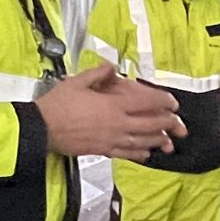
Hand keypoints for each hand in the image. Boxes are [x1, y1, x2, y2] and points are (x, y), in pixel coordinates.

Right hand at [35, 68, 185, 159]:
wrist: (41, 129)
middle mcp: (118, 124)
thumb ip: (97, 73)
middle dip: (169, 123)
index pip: (147, 102)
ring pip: (143, 141)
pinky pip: (127, 154)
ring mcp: (112, 139)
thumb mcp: (76, 82)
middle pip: (152, 124)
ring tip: (169, 139)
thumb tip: (110, 66)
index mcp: (113, 105)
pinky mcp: (104, 151)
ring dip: (159, 140)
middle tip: (178, 122)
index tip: (173, 102)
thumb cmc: (57, 104)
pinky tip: (147, 153)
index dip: (164, 101)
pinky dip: (140, 154)